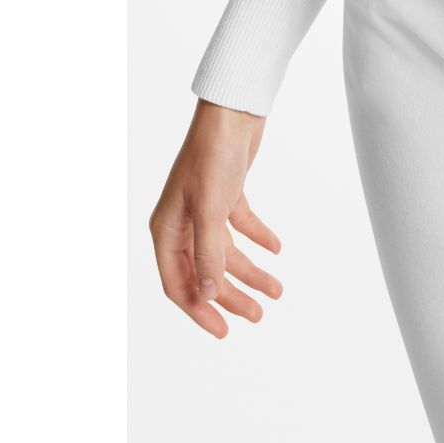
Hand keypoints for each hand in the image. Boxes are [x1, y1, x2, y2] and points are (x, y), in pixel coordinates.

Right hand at [149, 97, 282, 337]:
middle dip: (232, 296)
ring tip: (277, 290)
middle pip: (205, 272)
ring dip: (250, 271)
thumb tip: (207, 296)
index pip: (178, 284)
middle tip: (259, 315)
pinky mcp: (225, 193)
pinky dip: (257, 237)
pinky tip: (276, 248)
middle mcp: (181, 222)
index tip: (224, 331)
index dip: (199, 310)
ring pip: (225, 252)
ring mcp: (203, 208)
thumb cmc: (214, 156)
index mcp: (166, 230)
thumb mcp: (211, 209)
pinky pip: (240, 225)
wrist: (233, 111)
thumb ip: (209, 254)